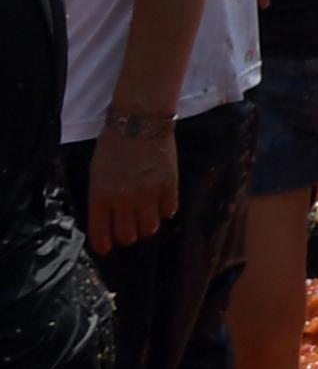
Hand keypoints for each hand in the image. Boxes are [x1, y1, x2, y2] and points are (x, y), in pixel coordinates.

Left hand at [85, 126, 176, 252]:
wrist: (140, 122)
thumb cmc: (113, 145)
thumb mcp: (97, 173)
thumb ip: (101, 197)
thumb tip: (109, 216)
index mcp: (101, 197)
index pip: (101, 234)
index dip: (104, 245)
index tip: (107, 247)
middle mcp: (124, 201)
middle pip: (128, 236)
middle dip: (127, 235)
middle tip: (129, 226)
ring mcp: (149, 195)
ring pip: (150, 228)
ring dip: (147, 225)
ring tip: (147, 215)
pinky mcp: (169, 186)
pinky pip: (169, 211)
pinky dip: (165, 210)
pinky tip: (161, 201)